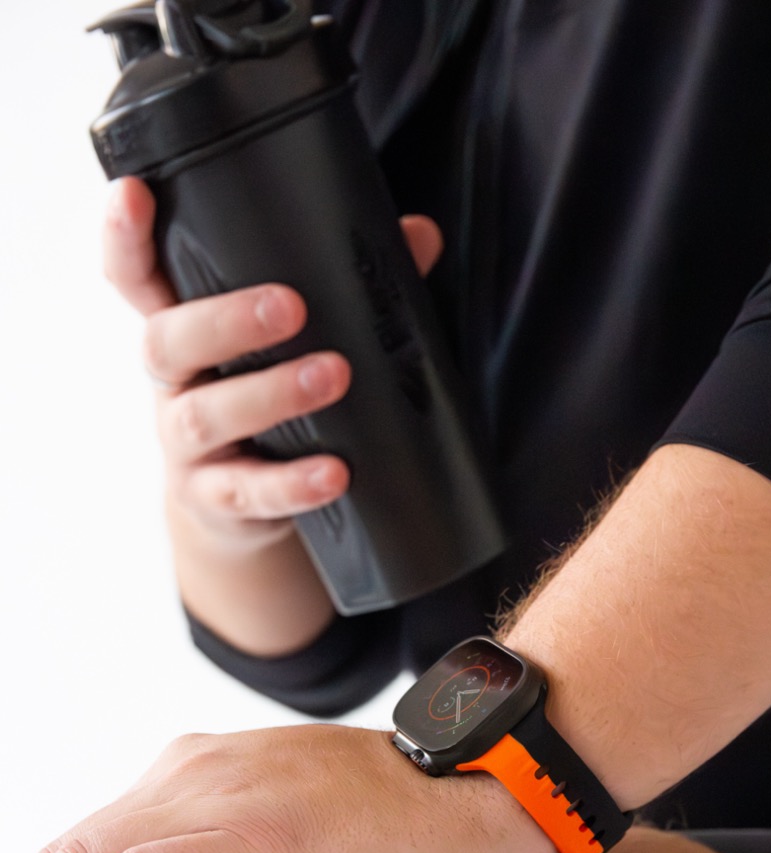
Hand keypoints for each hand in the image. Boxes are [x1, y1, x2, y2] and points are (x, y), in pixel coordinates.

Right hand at [104, 177, 443, 554]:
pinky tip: (333, 473)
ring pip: (207, 414)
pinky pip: (247, 492)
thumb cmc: (269, 403)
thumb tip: (418, 236)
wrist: (245, 512)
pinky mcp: (215, 499)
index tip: (134, 195)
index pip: (136, 276)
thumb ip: (348, 288)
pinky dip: (292, 483)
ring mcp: (187, 445)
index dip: (124, 237)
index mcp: (185, 329)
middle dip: (225, 320)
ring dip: (270, 394)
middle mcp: (175, 383)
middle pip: (167, 341)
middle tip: (289, 307)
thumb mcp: (294, 347)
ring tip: (332, 375)